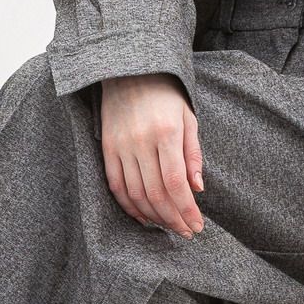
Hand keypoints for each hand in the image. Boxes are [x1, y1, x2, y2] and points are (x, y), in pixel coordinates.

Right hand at [98, 72, 205, 236]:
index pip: (176, 182)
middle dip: (173, 218)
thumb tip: (197, 189)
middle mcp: (141, 142)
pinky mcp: (107, 149)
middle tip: (186, 231)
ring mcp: (120, 146)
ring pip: (135, 194)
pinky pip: (115, 185)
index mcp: (165, 133)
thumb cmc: (165, 95)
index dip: (186, 209)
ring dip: (153, 216)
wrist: (129, 72)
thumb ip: (193, 154)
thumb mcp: (188, 118)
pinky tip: (143, 216)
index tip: (197, 226)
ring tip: (169, 226)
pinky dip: (129, 206)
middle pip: (156, 193)